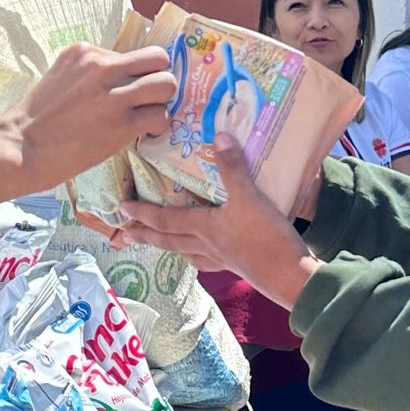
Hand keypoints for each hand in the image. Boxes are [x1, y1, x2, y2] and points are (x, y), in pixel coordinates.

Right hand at [9, 43, 173, 191]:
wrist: (20, 148)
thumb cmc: (35, 121)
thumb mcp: (61, 78)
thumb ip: (90, 74)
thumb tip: (119, 83)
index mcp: (85, 51)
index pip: (130, 53)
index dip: (135, 73)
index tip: (129, 89)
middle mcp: (102, 65)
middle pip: (158, 58)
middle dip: (158, 78)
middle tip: (148, 99)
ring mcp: (114, 93)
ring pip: (166, 84)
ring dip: (162, 101)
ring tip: (148, 115)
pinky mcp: (122, 122)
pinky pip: (160, 115)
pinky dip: (157, 126)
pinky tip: (142, 134)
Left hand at [119, 137, 319, 309]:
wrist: (288, 274)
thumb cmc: (265, 236)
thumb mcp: (249, 198)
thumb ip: (233, 168)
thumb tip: (219, 137)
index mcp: (203, 227)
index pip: (165, 219)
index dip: (143, 213)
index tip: (121, 209)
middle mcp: (205, 244)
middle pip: (168, 239)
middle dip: (145, 235)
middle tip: (124, 234)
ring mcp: (219, 258)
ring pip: (184, 252)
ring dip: (167, 246)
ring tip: (155, 244)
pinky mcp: (235, 265)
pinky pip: (206, 261)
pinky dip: (196, 257)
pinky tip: (199, 256)